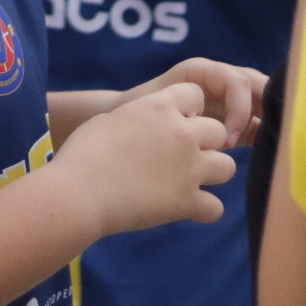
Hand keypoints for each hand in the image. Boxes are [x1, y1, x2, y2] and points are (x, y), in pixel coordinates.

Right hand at [54, 81, 235, 235]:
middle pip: (218, 131)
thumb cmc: (83, 153)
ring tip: (189, 182)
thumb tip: (146, 127)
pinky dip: (203, 210)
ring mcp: (188, 168)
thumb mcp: (111, 119)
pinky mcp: (186, 202)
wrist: (78, 192)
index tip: (171, 124)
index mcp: (160, 106)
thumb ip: (139, 118)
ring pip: (227, 166)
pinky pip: (216, 208)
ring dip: (212, 174)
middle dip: (205, 143)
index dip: (187, 110)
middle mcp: (181, 133)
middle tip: (181, 157)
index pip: (195, 95)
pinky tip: (186, 209)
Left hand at [116, 58, 268, 147]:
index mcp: (199, 73)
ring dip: (269, 122)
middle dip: (264, 111)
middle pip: (256, 85)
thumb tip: (203, 131)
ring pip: (262, 101)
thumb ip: (174, 117)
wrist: (126, 128)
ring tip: (268, 150)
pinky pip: (258, 120)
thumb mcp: (152, 113)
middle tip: (260, 143)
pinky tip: (268, 156)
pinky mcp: (234, 119)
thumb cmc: (133, 116)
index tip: (226, 143)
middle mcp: (218, 80)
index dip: (239, 109)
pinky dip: (265, 135)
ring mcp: (228, 98)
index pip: (235, 81)